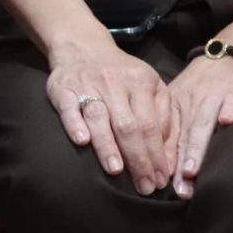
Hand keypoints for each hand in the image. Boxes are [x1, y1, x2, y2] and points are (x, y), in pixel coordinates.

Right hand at [46, 39, 178, 194]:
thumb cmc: (122, 76)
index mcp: (141, 81)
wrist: (83, 46)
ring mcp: (87, 83)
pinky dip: (74, 123)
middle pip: (128, 124)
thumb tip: (169, 160)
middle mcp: (115, 82)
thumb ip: (164, 119)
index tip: (160, 180)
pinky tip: (81, 141)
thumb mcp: (150, 87)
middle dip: (138, 158)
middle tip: (143, 186)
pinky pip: (68, 106)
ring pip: (99, 116)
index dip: (157, 154)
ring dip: (108, 144)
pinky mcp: (62, 87)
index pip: (151, 124)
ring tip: (115, 171)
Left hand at [164, 53, 232, 197]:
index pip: (169, 136)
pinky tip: (228, 121)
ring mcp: (215, 94)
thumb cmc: (205, 86)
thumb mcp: (184, 103)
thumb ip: (176, 132)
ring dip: (197, 145)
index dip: (166, 160)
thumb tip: (165, 170)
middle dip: (180, 162)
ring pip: (204, 122)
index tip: (162, 184)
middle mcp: (192, 101)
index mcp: (176, 105)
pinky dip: (230, 108)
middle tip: (178, 187)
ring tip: (192, 169)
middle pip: (184, 134)